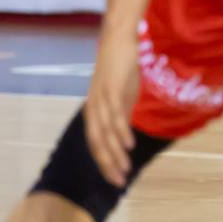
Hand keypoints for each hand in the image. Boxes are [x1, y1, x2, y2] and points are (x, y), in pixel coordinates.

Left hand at [83, 25, 142, 186]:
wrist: (119, 39)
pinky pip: (115, 116)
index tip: (115, 178)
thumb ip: (122, 111)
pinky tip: (129, 145)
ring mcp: (101, 98)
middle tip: (118, 182)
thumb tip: (126, 130)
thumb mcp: (123, 94)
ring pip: (105, 133)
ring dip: (114, 154)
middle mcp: (93, 107)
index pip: (96, 142)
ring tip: (124, 170)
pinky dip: (121, 132)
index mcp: (94, 110)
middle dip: (107, 164)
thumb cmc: (122, 65)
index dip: (104, 161)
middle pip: (96, 143)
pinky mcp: (112, 89)